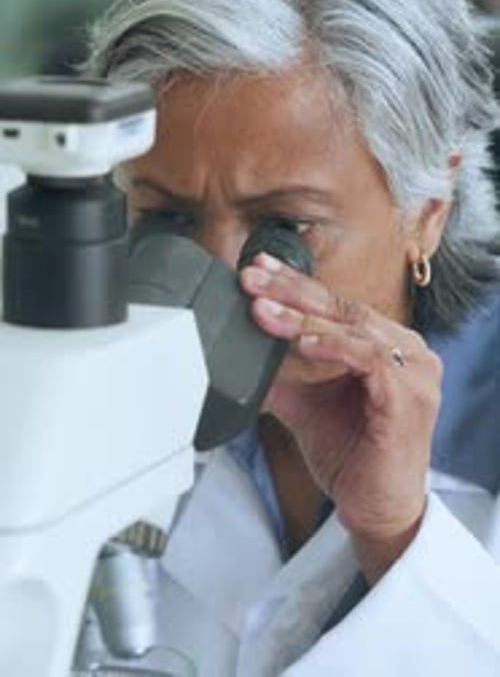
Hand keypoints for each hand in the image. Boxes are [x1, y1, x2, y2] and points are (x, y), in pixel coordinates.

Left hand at [239, 253, 442, 581]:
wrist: (374, 511)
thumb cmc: (351, 456)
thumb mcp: (306, 406)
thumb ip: (281, 376)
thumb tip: (238, 353)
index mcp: (387, 346)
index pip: (337, 304)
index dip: (296, 284)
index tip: (259, 269)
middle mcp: (408, 351)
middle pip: (344, 308)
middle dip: (292, 290)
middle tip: (252, 279)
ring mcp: (414, 373)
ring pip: (354, 328)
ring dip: (303, 318)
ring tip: (262, 311)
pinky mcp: (409, 398)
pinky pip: (369, 360)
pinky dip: (333, 347)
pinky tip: (301, 343)